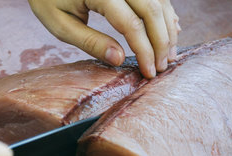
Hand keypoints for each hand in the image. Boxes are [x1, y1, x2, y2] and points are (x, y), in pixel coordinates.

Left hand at [29, 0, 179, 78]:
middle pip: (152, 10)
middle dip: (161, 42)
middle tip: (161, 68)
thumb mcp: (61, 25)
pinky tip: (169, 31)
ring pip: (159, 1)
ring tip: (168, 56)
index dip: (144, 50)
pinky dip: (165, 14)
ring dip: (167, 29)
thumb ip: (90, 42)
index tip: (149, 72)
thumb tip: (119, 59)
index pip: (131, 24)